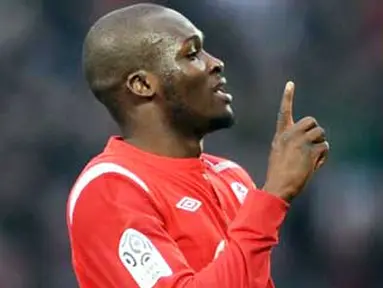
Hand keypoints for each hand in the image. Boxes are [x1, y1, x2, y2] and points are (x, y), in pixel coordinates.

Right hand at [263, 81, 328, 201]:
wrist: (279, 185)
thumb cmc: (279, 173)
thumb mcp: (279, 153)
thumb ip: (292, 142)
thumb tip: (314, 140)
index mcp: (281, 135)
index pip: (284, 112)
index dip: (287, 97)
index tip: (290, 84)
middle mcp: (290, 135)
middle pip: (311, 121)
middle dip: (315, 131)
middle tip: (311, 144)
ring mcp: (301, 142)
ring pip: (320, 134)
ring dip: (319, 146)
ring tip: (310, 159)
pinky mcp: (311, 150)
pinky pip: (325, 147)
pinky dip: (322, 158)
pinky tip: (313, 166)